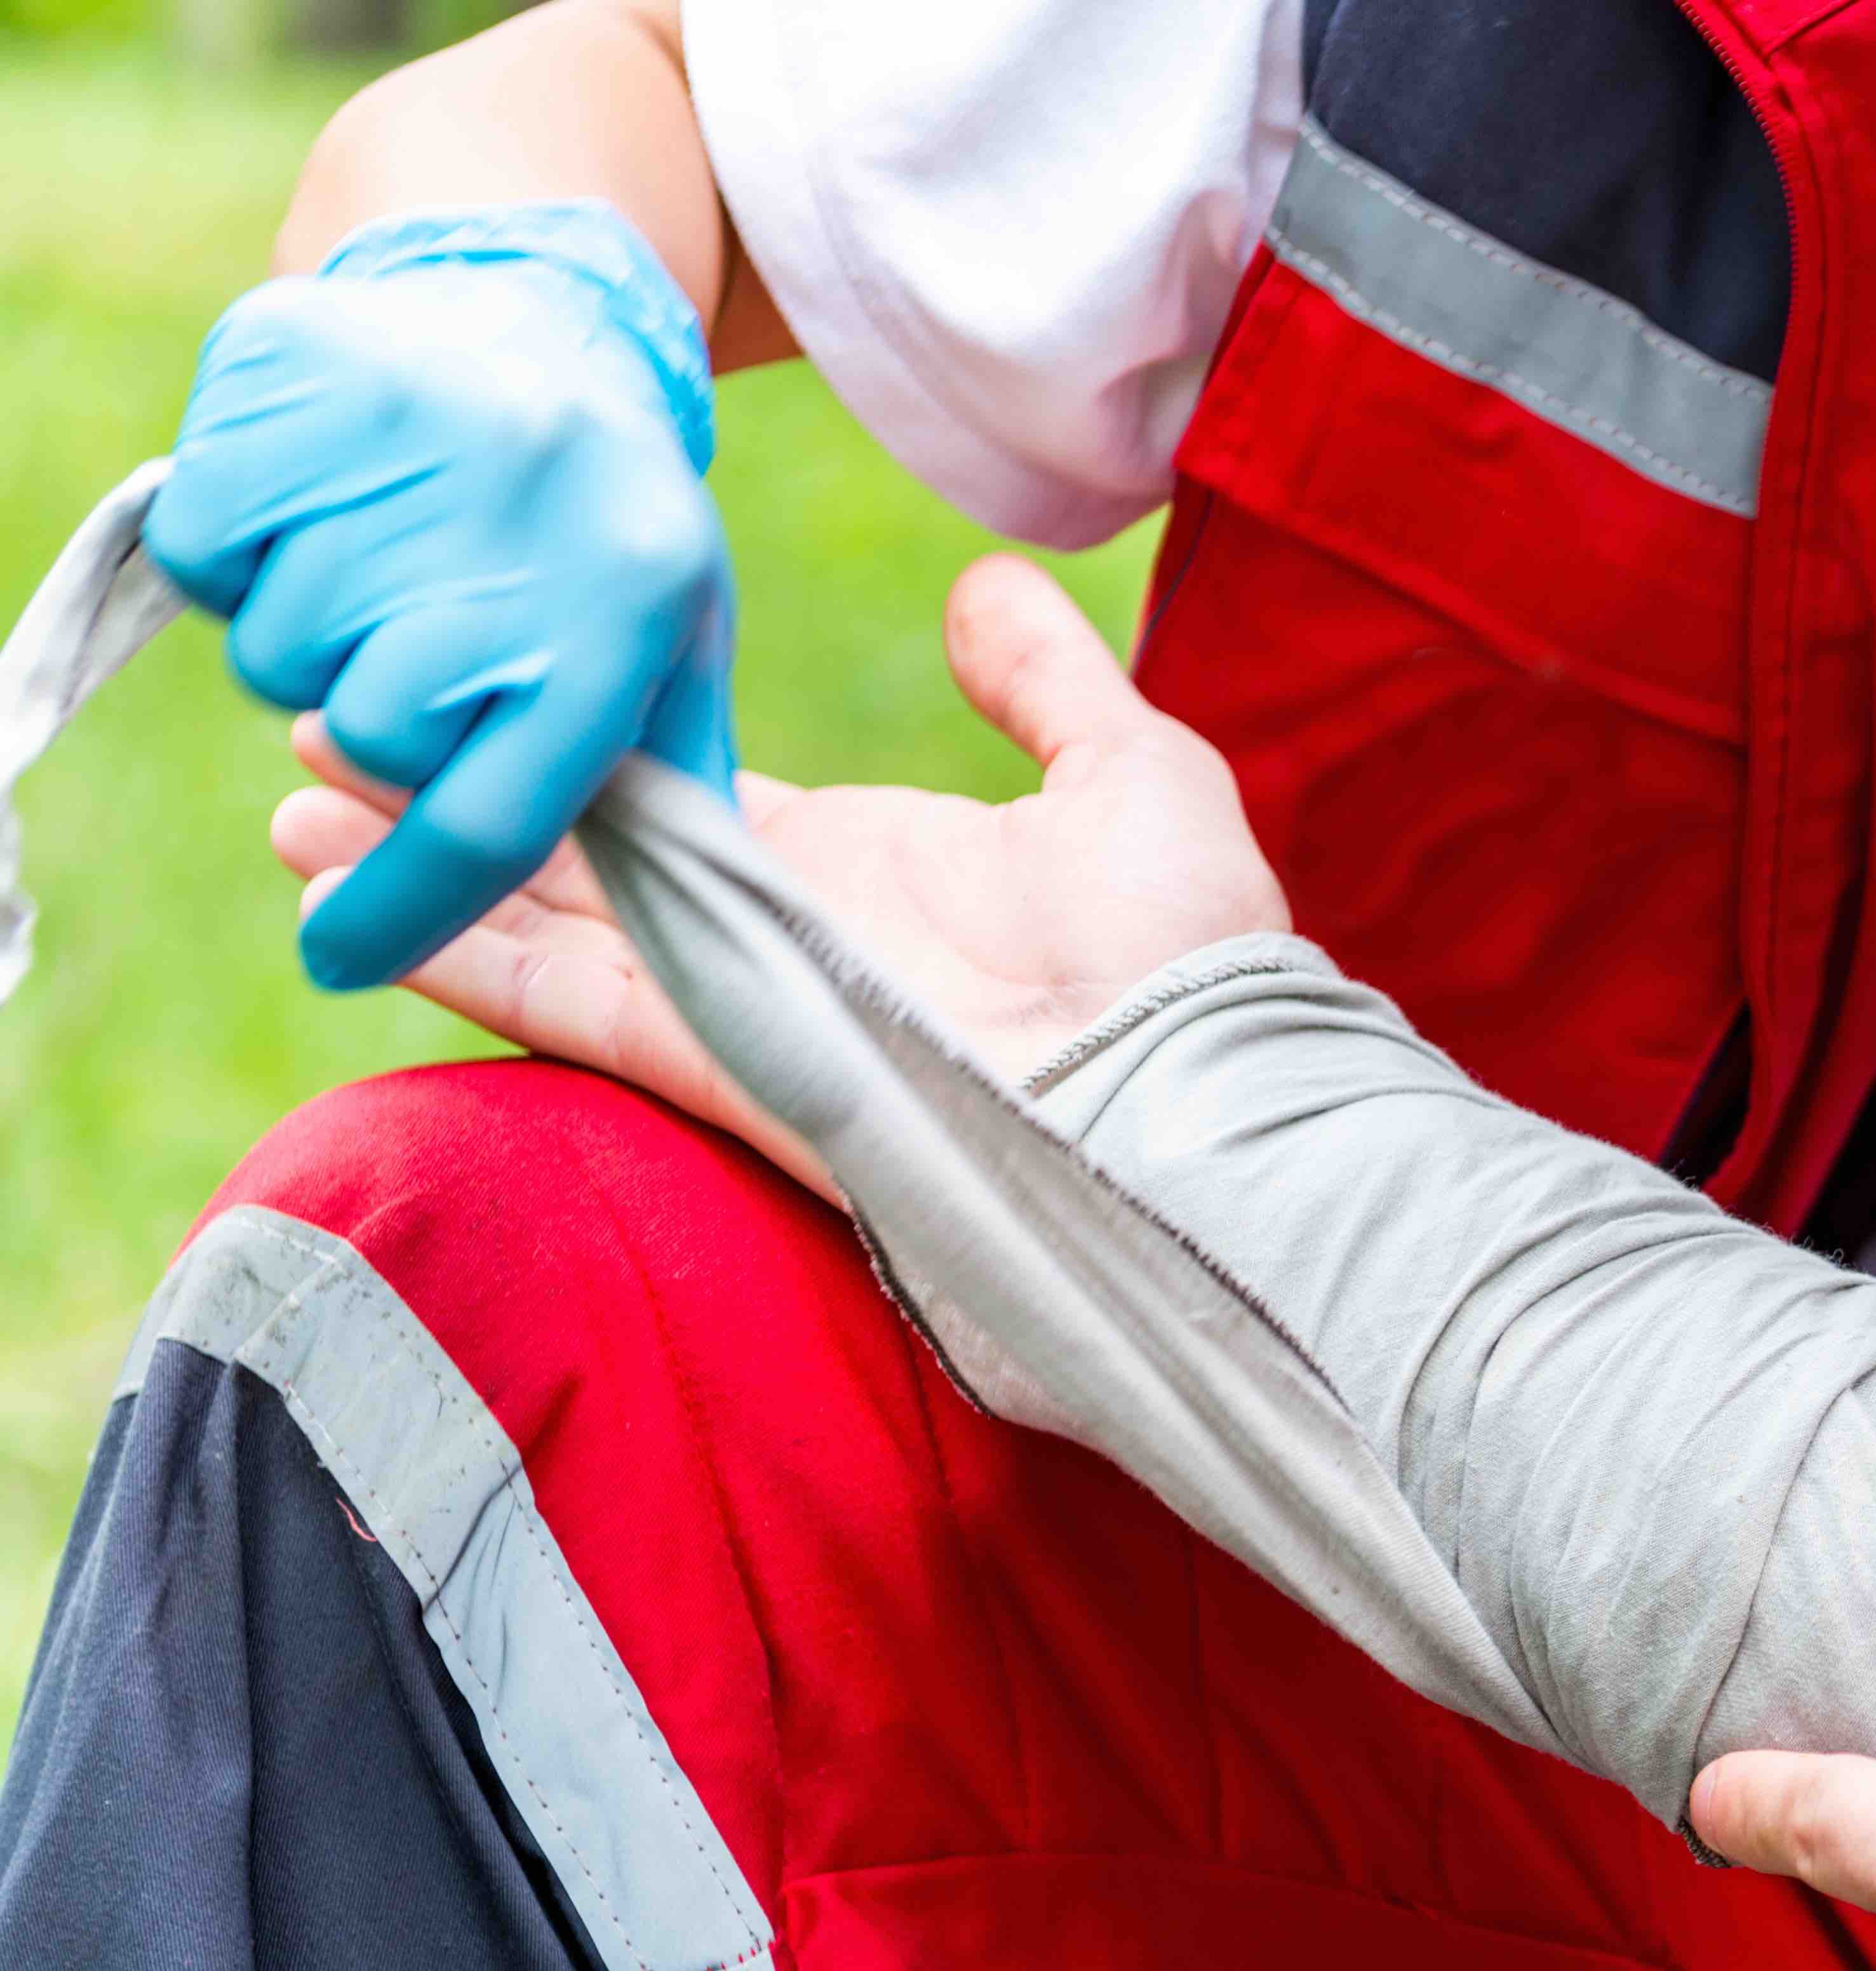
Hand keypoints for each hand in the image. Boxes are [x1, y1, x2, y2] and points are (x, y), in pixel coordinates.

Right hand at [151, 199, 734, 991]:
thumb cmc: (602, 525)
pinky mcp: (289, 380)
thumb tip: (673, 930)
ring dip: (309, 636)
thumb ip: (667, 787)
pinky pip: (204, 553)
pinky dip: (236, 555)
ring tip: (383, 562)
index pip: (495, 819)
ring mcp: (397, 443)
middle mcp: (514, 529)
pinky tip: (312, 510)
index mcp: (624, 614)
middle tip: (418, 649)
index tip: (337, 958)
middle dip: (377, 725)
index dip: (410, 911)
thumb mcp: (674, 643)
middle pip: (367, 737)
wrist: (529, 312)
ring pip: (275, 653)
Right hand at [272, 552, 1289, 1200]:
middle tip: (328, 715)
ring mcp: (745, 999)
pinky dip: (458, 956)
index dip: (582, 731)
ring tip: (292, 795)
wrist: (1201, 1100)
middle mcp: (784, 931)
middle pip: (582, 849)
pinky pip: (566, 1008)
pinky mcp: (722, 1064)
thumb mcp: (1131, 773)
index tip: (487, 665)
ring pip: (545, 920)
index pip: (689, 789)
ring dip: (420, 860)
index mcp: (863, 864)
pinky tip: (356, 908)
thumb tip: (984, 583)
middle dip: (459, 787)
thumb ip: (1046, 680)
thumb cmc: (1191, 955)